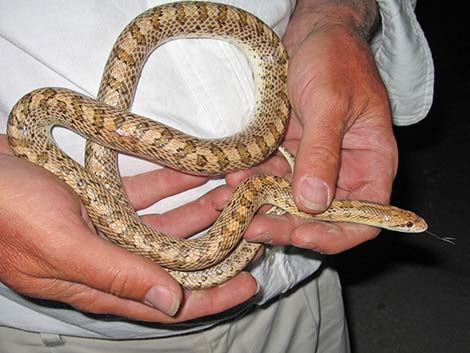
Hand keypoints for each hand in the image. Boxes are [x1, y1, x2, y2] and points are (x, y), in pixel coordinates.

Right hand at [0, 134, 256, 321]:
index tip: (249, 283)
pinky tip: (197, 170)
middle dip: (214, 244)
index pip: (168, 302)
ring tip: (233, 191)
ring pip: (165, 223)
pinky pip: (145, 192)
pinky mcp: (99, 197)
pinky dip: (171, 182)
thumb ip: (116, 275)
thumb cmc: (6, 212)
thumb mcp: (62, 246)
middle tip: (251, 226)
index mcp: (101, 283)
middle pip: (175, 259)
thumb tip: (171, 303)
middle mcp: (109, 258)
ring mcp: (106, 226)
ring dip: (199, 208)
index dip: (211, 297)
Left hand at [227, 0, 397, 253]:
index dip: (333, 235)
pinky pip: (269, 175)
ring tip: (229, 201)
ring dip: (259, 205)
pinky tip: (231, 178)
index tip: (299, 236)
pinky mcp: (288, 153)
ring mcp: (313, 164)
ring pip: (288, 200)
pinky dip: (251, 180)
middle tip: (249, 226)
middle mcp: (344, 171)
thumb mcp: (330, 103)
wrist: (313, 33)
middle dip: (284, 224)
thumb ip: (324, 152)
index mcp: (371, 164)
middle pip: (319, 217)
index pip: (363, 219)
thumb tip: (313, 202)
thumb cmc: (334, 59)